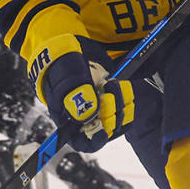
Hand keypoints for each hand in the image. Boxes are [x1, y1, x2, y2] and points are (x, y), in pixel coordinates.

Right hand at [35, 38, 134, 153]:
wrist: (70, 47)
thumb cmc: (61, 64)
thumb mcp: (65, 78)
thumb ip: (76, 95)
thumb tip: (89, 116)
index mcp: (68, 119)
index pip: (81, 142)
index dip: (93, 141)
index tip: (102, 133)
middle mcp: (86, 118)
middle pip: (104, 130)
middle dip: (109, 114)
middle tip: (106, 92)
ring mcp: (100, 109)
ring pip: (118, 120)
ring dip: (120, 105)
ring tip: (112, 83)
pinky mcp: (113, 99)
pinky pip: (127, 108)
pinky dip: (128, 99)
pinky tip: (122, 86)